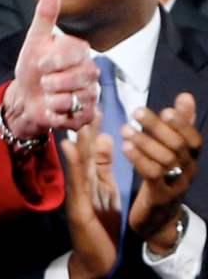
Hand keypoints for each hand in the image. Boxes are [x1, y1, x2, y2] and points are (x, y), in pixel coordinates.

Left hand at [3, 0, 98, 139]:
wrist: (26, 97)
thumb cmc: (31, 67)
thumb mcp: (34, 40)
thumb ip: (45, 14)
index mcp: (80, 51)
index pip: (74, 52)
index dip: (51, 61)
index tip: (39, 63)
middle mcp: (91, 71)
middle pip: (77, 77)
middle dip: (50, 81)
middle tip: (43, 81)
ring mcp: (92, 93)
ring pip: (75, 98)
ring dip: (52, 98)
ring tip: (48, 95)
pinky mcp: (89, 115)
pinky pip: (76, 116)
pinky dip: (57, 114)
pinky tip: (53, 108)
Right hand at [62, 113, 121, 278]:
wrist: (96, 260)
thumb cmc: (101, 228)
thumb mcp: (107, 192)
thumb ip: (104, 167)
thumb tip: (106, 138)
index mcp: (91, 180)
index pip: (92, 150)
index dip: (93, 128)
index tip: (93, 105)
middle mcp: (81, 184)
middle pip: (82, 152)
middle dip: (83, 128)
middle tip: (82, 103)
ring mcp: (77, 195)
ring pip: (77, 163)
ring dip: (74, 139)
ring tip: (73, 117)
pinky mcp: (77, 207)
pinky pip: (76, 182)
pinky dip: (72, 163)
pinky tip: (68, 146)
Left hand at [125, 93, 200, 254]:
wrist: (158, 220)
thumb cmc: (163, 178)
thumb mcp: (172, 151)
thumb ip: (178, 126)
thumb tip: (185, 96)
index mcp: (190, 158)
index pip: (193, 138)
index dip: (182, 123)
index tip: (166, 109)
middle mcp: (187, 170)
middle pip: (177, 145)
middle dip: (157, 127)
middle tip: (136, 112)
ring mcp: (175, 184)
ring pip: (165, 159)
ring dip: (144, 141)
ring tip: (124, 129)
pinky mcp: (159, 196)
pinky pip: (152, 175)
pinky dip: (139, 159)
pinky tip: (125, 148)